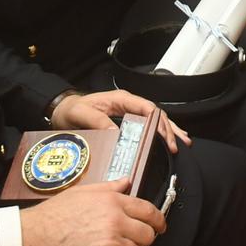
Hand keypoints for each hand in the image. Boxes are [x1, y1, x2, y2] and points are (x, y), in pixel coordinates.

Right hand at [19, 183, 166, 245]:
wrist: (35, 237)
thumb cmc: (54, 215)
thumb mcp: (83, 191)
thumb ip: (109, 186)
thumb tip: (125, 181)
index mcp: (112, 201)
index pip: (147, 208)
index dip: (157, 217)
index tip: (160, 222)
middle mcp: (115, 218)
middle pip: (148, 229)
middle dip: (149, 234)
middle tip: (146, 237)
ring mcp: (111, 239)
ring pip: (141, 245)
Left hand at [50, 91, 190, 152]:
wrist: (63, 111)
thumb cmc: (71, 110)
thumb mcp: (81, 114)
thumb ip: (97, 120)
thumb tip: (116, 132)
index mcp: (121, 99)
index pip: (146, 108)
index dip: (158, 122)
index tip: (164, 136)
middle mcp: (128, 105)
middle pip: (156, 115)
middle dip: (168, 129)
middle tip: (176, 146)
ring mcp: (129, 113)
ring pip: (156, 120)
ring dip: (169, 131)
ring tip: (182, 143)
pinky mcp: (127, 122)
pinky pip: (148, 126)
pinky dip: (160, 133)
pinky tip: (169, 141)